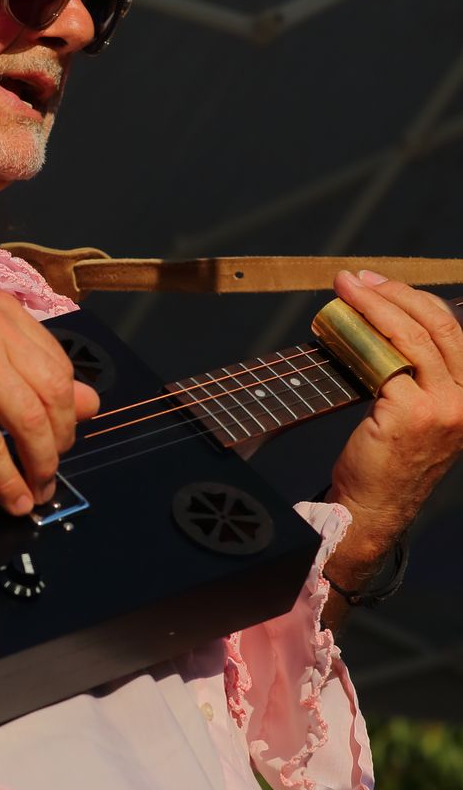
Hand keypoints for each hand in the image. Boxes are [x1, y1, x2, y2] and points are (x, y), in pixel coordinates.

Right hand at [0, 292, 99, 514]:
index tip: (64, 437)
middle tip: (52, 467)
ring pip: (30, 421)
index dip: (67, 409)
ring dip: (39, 464)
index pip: (58, 364)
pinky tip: (14, 498)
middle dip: (60, 439)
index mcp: (3, 311)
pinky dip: (8, 480)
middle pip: (52, 392)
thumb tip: (91, 404)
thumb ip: (32, 376)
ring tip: (39, 487)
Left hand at [326, 270, 462, 556]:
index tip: (379, 283)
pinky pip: (385, 363)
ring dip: (373, 306)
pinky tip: (339, 330)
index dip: (414, 298)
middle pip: (435, 325)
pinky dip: (360, 339)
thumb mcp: (414, 411)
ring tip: (344, 291)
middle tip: (355, 280)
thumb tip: (384, 322)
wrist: (372, 509)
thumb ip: (414, 372)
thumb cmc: (385, 461)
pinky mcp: (411, 414)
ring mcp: (443, 408)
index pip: (450, 328)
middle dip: (392, 293)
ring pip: (410, 338)